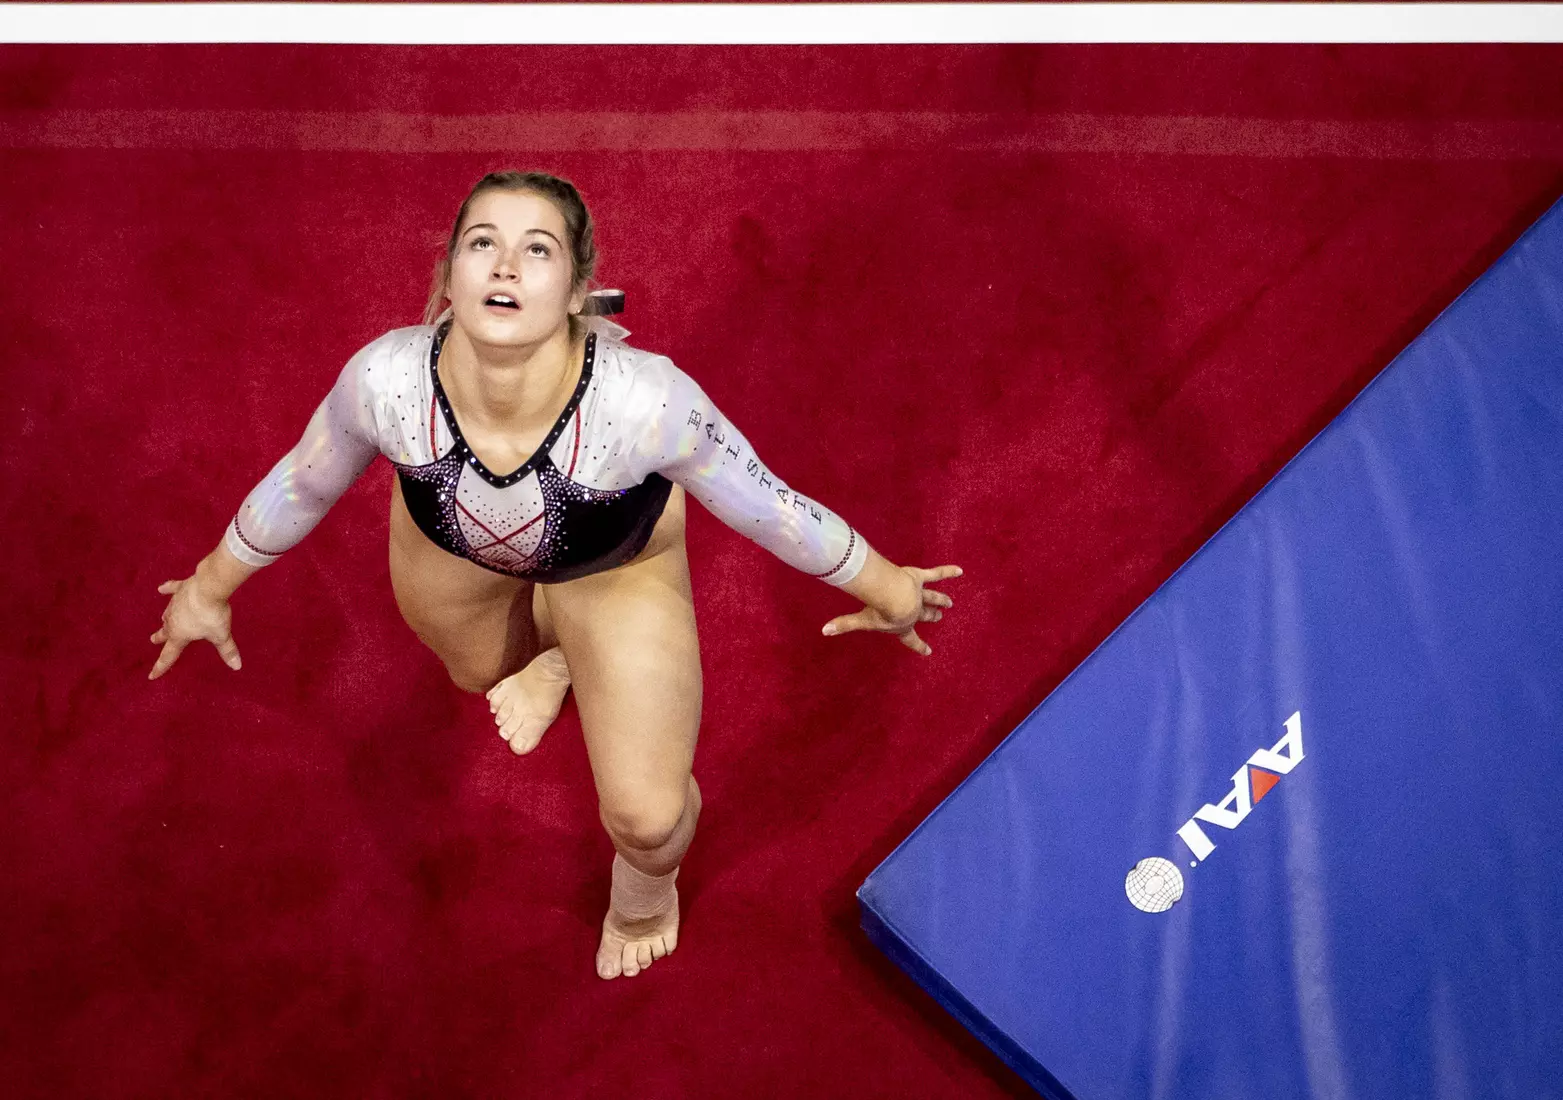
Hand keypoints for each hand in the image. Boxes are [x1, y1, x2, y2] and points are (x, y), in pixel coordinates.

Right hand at [148, 576, 241, 679]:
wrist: (208, 588)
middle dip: (160, 637)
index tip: (151, 676)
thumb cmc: (212, 615)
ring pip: (167, 613)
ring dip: (165, 618)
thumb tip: (237, 666)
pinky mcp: (180, 588)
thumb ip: (227, 651)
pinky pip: (171, 589)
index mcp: (179, 635)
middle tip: (154, 640)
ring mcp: (175, 603)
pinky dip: (168, 589)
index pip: (168, 656)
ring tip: (163, 620)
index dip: (161, 667)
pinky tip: (162, 588)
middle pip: (164, 632)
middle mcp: (173, 620)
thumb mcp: (221, 635)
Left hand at [822, 564, 961, 655]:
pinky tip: (959, 571)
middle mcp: (913, 611)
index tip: (928, 652)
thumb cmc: (880, 612)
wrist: (895, 598)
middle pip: (925, 615)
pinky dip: (947, 572)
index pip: (911, 639)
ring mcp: (919, 594)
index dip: (919, 646)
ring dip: (940, 600)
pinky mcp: (920, 578)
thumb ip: (843, 624)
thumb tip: (823, 631)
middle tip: (939, 616)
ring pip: (932, 597)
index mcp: (902, 625)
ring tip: (948, 603)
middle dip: (931, 616)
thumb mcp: (861, 620)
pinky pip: (936, 574)